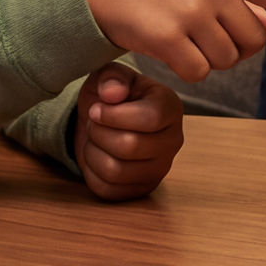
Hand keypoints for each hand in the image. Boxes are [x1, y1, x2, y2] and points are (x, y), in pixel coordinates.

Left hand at [73, 64, 184, 201]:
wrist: (107, 121)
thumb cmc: (112, 96)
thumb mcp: (109, 76)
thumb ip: (111, 77)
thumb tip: (111, 94)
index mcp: (170, 107)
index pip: (150, 118)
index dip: (114, 115)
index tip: (95, 109)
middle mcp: (173, 140)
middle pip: (129, 146)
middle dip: (98, 133)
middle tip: (93, 123)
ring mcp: (160, 168)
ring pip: (115, 171)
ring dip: (92, 153)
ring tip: (94, 139)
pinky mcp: (143, 188)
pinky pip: (108, 190)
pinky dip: (91, 173)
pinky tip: (96, 156)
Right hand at [79, 0, 265, 82]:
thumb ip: (240, 3)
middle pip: (252, 41)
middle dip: (236, 49)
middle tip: (206, 37)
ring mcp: (189, 10)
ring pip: (227, 60)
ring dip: (209, 60)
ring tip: (183, 38)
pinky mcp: (167, 36)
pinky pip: (199, 72)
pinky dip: (188, 70)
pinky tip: (169, 51)